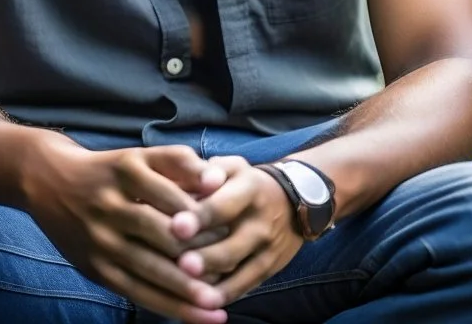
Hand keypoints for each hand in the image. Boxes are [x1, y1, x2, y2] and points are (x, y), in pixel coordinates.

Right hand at [22, 132, 231, 322]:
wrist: (48, 181)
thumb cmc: (109, 169)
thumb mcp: (139, 155)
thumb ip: (179, 162)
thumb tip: (218, 180)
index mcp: (127, 171)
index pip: (173, 197)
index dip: (204, 215)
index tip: (233, 228)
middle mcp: (111, 205)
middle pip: (162, 235)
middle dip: (199, 255)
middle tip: (232, 269)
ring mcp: (100, 240)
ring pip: (149, 269)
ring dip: (185, 290)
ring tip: (218, 305)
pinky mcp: (95, 268)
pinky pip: (135, 291)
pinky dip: (167, 305)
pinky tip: (195, 316)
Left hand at [171, 156, 303, 304]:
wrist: (294, 199)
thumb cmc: (247, 181)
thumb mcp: (234, 166)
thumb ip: (212, 170)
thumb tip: (198, 178)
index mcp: (248, 189)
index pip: (223, 205)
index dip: (200, 216)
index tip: (177, 226)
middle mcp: (259, 222)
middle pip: (232, 245)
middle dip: (207, 258)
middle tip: (181, 265)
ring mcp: (267, 249)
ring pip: (240, 272)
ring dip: (215, 285)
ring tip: (191, 295)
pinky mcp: (270, 269)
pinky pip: (246, 286)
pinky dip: (226, 295)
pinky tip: (204, 304)